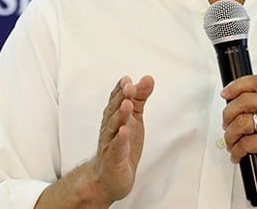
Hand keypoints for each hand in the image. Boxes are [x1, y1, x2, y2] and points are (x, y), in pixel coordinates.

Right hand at [90, 75, 155, 202]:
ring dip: (120, 115)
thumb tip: (148, 78)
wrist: (109, 178)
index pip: (116, 99)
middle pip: (114, 110)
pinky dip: (120, 139)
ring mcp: (110, 143)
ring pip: (114, 127)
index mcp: (114, 116)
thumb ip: (140, 98)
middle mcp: (110, 128)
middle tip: (128, 86)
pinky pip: (116, 148)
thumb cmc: (122, 145)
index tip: (127, 79)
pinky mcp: (113, 159)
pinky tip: (124, 131)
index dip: (121, 89)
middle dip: (121, 97)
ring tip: (127, 104)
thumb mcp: (134, 118)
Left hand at [220, 75, 256, 192]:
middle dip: (228, 115)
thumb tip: (231, 101)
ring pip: (242, 122)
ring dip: (230, 136)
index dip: (236, 86)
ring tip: (232, 143)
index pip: (256, 82)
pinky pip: (245, 143)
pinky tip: (238, 154)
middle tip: (226, 125)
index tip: (225, 94)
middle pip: (244, 100)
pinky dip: (236, 151)